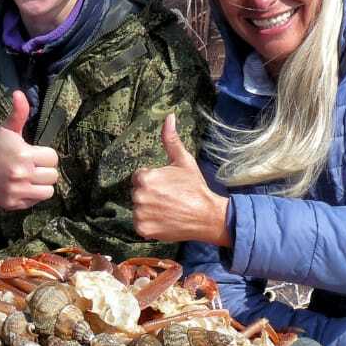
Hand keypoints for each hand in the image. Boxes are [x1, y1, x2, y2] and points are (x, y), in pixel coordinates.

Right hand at [0, 91, 59, 210]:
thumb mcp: (7, 130)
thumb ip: (18, 113)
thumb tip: (19, 92)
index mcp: (24, 155)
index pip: (53, 158)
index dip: (46, 155)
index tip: (35, 154)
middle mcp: (22, 174)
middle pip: (53, 175)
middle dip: (45, 170)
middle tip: (33, 166)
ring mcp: (18, 191)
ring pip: (48, 191)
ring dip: (42, 185)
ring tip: (31, 178)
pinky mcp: (14, 204)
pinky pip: (36, 201)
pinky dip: (32, 195)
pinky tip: (23, 187)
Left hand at [132, 113, 230, 245]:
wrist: (207, 216)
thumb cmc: (195, 187)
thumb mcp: (183, 161)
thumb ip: (171, 139)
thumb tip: (169, 116)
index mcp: (145, 178)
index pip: (140, 177)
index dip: (154, 180)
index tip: (168, 186)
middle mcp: (139, 196)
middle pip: (138, 193)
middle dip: (150, 194)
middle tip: (169, 198)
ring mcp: (140, 214)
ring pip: (139, 208)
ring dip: (149, 209)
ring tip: (168, 209)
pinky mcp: (143, 230)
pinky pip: (140, 224)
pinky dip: (150, 224)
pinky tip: (164, 220)